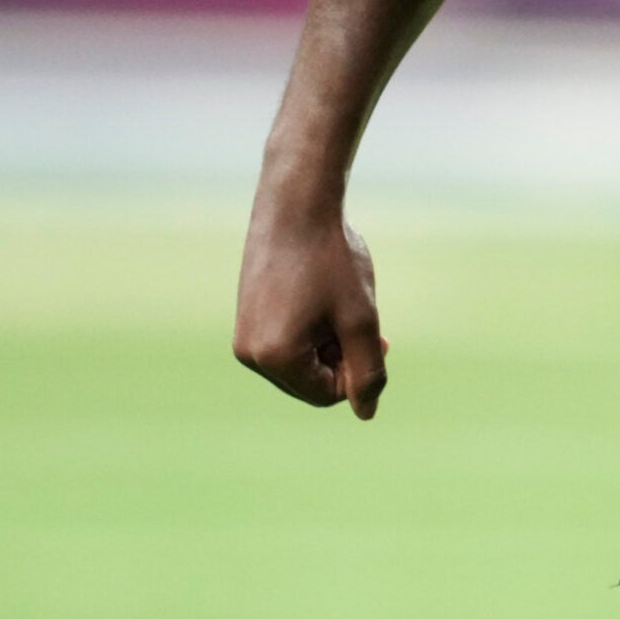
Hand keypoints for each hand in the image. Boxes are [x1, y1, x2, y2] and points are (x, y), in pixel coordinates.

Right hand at [233, 201, 387, 419]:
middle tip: (361, 320)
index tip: (377, 338)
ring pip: (300, 362)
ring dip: (329, 343)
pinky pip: (286, 342)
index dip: (358, 373)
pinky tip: (323, 298)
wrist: (297, 205)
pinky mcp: (246, 316)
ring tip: (340, 305)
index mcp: (274, 357)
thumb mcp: (361, 320)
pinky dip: (312, 329)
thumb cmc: (332, 260)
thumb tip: (366, 413)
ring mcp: (243, 334)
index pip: (326, 395)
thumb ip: (367, 371)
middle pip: (310, 382)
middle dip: (341, 358)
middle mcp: (249, 353)